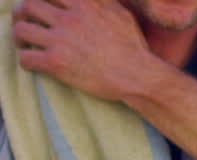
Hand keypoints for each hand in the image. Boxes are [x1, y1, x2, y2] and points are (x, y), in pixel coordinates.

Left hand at [11, 0, 159, 101]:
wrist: (137, 76)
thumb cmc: (134, 48)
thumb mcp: (121, 14)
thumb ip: (102, 1)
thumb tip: (94, 0)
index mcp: (84, 3)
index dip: (42, 0)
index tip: (42, 8)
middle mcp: (69, 18)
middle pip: (29, 5)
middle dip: (23, 13)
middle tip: (25, 22)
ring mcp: (61, 40)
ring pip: (22, 30)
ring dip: (20, 37)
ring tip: (25, 44)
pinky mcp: (56, 63)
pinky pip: (26, 58)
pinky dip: (25, 60)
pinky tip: (33, 64)